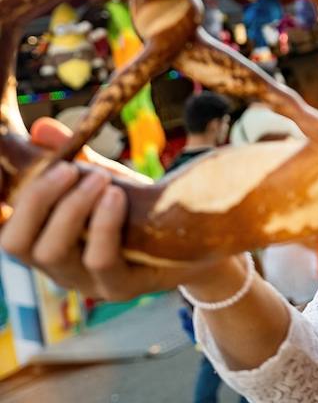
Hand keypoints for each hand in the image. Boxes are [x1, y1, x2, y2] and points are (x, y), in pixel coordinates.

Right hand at [0, 120, 223, 300]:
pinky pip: (99, 260)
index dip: (7, 203)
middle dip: (37, 199)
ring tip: (100, 177)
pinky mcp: (121, 288)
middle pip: (16, 243)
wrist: (199, 242)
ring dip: (72, 207)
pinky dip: (103, 224)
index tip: (28, 166)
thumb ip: (75, 159)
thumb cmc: (142, 212)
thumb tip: (42, 127)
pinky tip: (116, 196)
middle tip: (69, 169)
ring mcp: (86, 282)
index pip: (6, 230)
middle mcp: (57, 267)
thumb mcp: (107, 182)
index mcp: (45, 242)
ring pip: (53, 252)